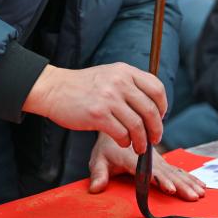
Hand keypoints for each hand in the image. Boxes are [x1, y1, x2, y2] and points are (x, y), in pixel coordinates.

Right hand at [23, 63, 166, 153]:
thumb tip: (153, 106)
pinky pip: (121, 133)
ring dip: (141, 140)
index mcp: (125, 71)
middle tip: (154, 138)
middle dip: (156, 128)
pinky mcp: (98, 115)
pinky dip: (126, 142)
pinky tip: (123, 143)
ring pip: (137, 125)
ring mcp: (109, 98)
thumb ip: (130, 84)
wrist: (54, 89)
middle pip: (150, 110)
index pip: (156, 88)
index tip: (160, 117)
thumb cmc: (83, 86)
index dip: (163, 106)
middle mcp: (119, 82)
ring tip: (139, 146)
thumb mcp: (110, 74)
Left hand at [87, 132, 205, 199]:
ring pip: (175, 171)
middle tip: (192, 196)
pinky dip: (189, 176)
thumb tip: (95, 189)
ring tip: (200, 193)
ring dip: (188, 182)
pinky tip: (200, 184)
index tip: (171, 189)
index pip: (148, 170)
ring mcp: (158, 159)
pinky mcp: (162, 161)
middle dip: (181, 185)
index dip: (160, 179)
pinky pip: (177, 169)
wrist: (119, 123)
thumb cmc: (107, 146)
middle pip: (167, 172)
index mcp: (133, 157)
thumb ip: (99, 174)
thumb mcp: (99, 158)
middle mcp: (149, 158)